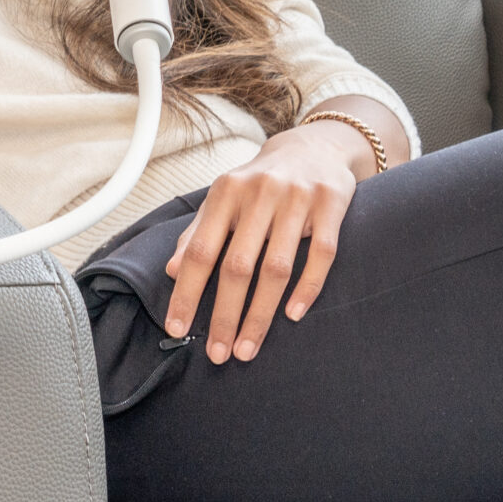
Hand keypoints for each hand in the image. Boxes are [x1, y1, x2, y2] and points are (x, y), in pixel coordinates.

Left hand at [162, 120, 367, 363]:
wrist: (315, 147)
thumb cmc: (260, 183)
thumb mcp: (225, 199)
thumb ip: (199, 232)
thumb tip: (171, 271)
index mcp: (226, 193)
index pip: (201, 250)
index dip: (187, 292)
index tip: (176, 328)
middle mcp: (259, 193)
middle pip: (238, 266)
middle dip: (224, 315)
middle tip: (217, 354)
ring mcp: (297, 199)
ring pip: (277, 268)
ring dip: (260, 314)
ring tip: (248, 348)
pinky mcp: (331, 205)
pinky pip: (321, 254)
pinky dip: (307, 288)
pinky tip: (293, 316)